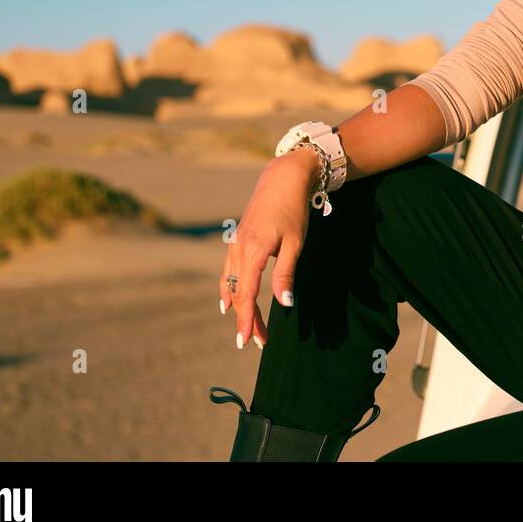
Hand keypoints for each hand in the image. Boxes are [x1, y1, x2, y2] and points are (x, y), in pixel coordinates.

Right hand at [219, 149, 320, 349]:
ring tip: (246, 328)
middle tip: (256, 343)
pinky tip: (228, 301)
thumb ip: (286, 274)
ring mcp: (235, 243)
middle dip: (246, 319)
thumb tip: (285, 304)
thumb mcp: (295, 243)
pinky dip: (229, 289)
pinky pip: (229, 271)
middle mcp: (238, 249)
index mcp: (252, 251)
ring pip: (232, 283)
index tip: (247, 342)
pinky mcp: (238, 239)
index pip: (246, 295)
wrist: (283, 178)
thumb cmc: (293, 210)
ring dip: (238, 307)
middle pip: (238, 293)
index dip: (247, 320)